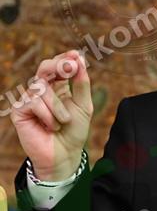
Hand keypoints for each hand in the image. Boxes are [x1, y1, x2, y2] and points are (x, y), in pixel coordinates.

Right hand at [10, 50, 92, 180]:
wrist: (65, 155)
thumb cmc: (74, 131)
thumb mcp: (83, 105)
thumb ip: (81, 84)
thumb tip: (80, 60)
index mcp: (58, 86)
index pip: (59, 65)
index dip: (66, 58)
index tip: (77, 55)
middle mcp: (42, 90)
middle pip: (45, 67)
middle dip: (59, 65)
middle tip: (71, 66)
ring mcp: (29, 99)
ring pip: (42, 89)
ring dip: (58, 107)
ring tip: (62, 122)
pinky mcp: (19, 110)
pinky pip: (34, 102)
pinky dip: (47, 115)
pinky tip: (50, 127)